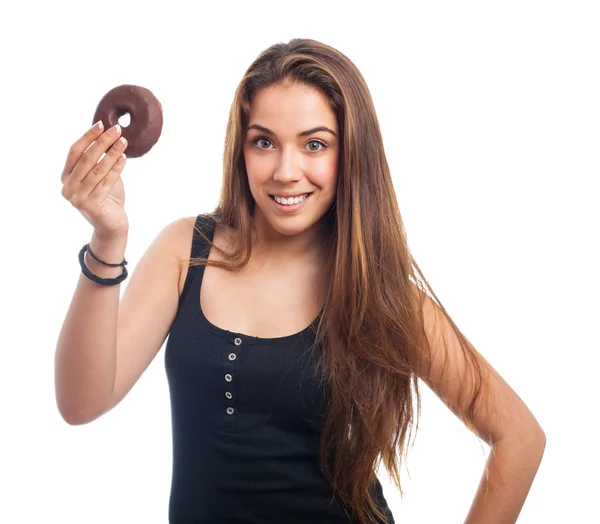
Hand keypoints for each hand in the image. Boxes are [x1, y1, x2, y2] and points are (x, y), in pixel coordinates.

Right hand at [61, 121, 129, 239]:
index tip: (101, 124)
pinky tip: (124, 158)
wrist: (112, 225)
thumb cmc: (107, 197)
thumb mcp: (101, 175)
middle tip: (117, 130)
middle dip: (102, 142)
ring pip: (97, 170)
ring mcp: (77, 198)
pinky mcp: (90, 206)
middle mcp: (68, 187)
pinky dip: (116, 169)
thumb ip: (100, 160)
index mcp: (66, 177)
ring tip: (123, 142)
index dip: (87, 137)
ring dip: (111, 154)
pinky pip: (106, 183)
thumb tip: (109, 135)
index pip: (74, 152)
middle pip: (86, 159)